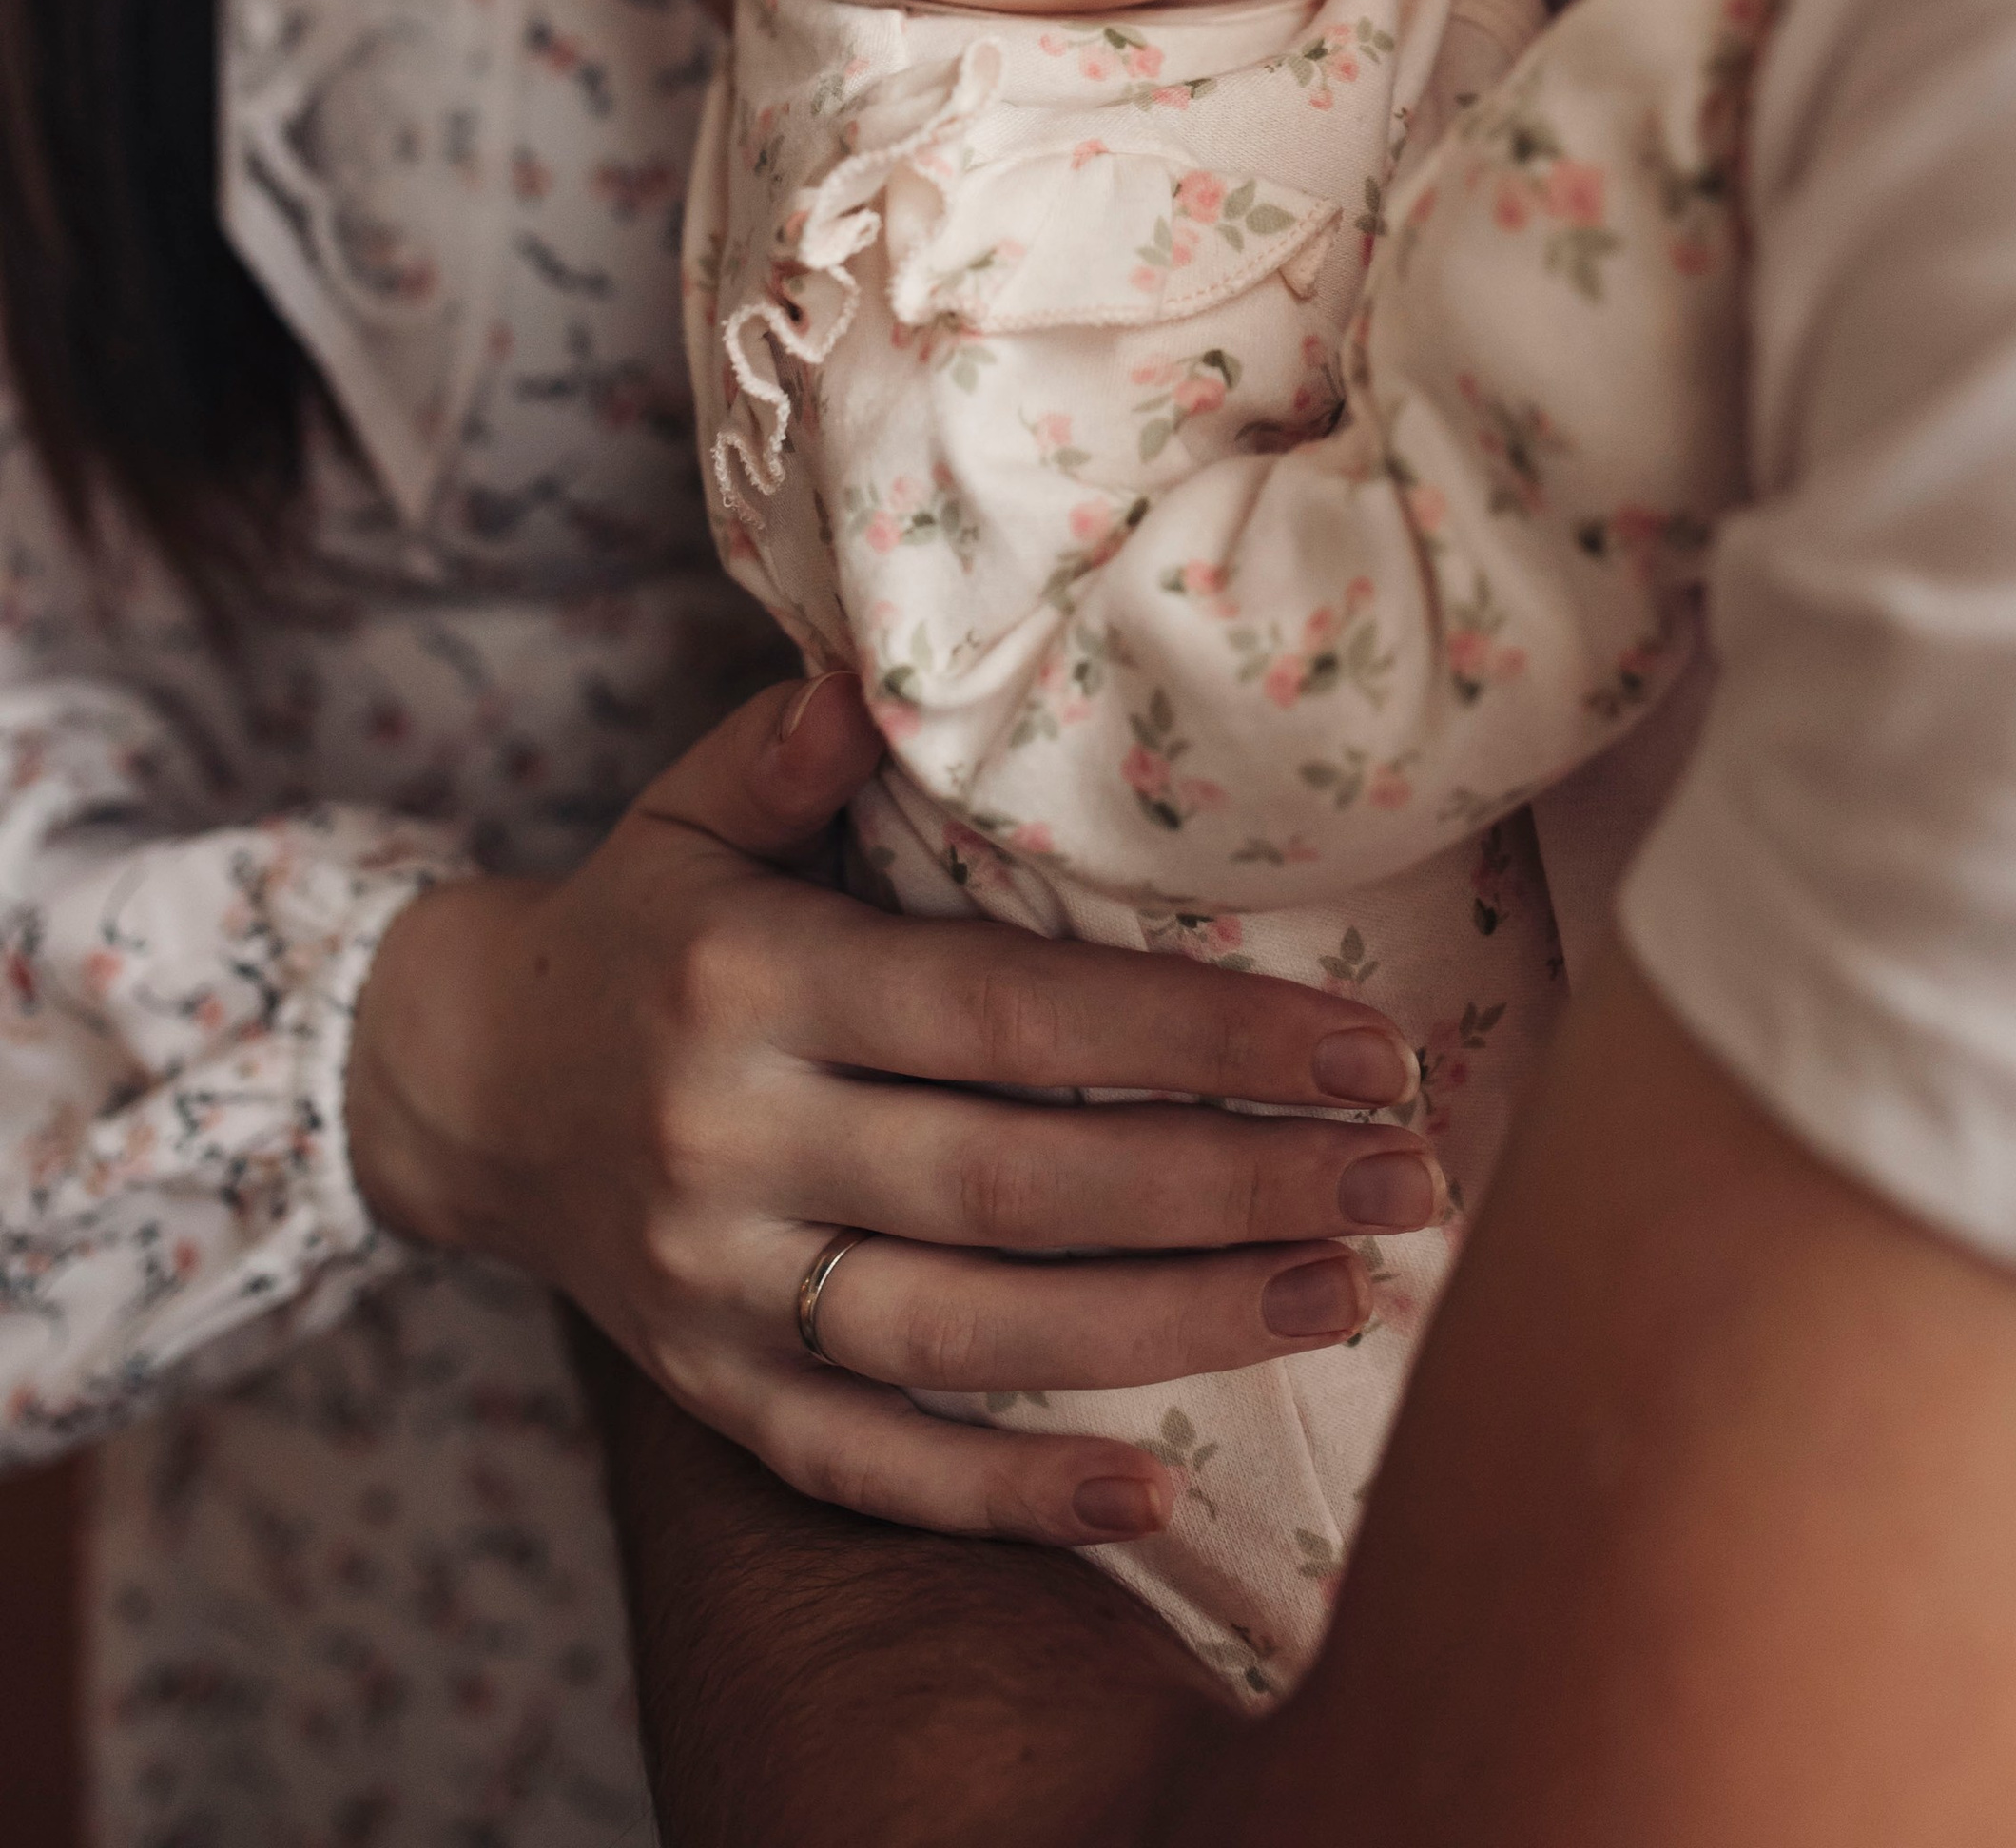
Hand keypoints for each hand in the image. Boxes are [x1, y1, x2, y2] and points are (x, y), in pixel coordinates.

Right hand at [348, 673, 1437, 1549]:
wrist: (458, 1087)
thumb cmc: (638, 923)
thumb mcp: (692, 809)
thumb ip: (790, 744)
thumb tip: (880, 665)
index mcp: (753, 980)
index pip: (1009, 1016)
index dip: (1194, 1036)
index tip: (1363, 1045)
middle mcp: (735, 1143)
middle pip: (1019, 1184)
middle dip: (1233, 1184)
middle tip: (1411, 1177)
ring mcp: (722, 1289)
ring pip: (969, 1332)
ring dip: (1170, 1330)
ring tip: (1343, 1294)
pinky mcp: (716, 1396)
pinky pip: (869, 1465)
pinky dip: (1006, 1497)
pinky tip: (1153, 1496)